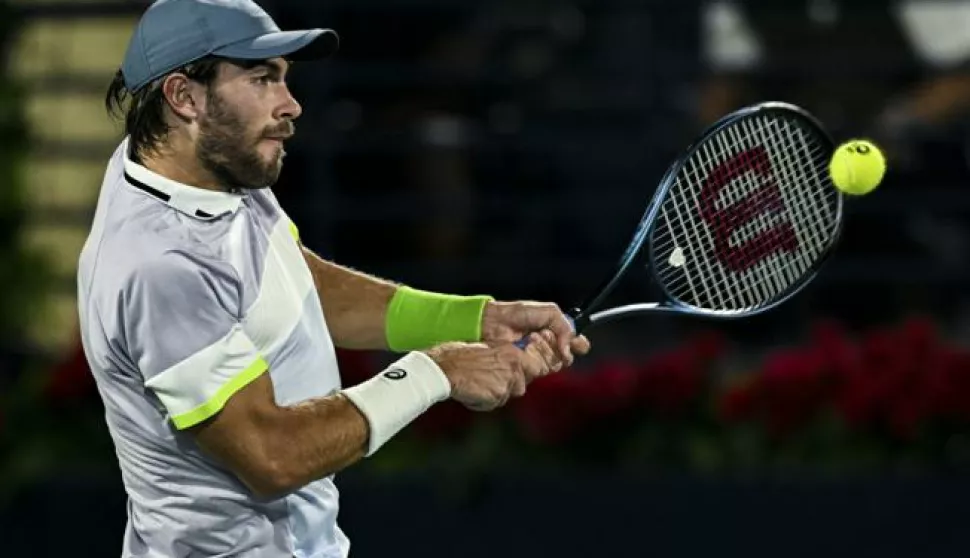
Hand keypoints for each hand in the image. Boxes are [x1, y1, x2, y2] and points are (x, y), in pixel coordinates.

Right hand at [425, 332, 562, 410]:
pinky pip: (494, 403)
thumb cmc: (459, 356)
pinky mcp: (497, 395)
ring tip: (477, 385)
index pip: (537, 365)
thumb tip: (513, 367)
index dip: (532, 372)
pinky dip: (484, 402)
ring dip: (495, 394)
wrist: (445, 368)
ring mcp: (507, 382)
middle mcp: (514, 366)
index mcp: (512, 352)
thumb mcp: (488, 348)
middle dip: (510, 386)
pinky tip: (472, 392)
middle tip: (490, 382)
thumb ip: (504, 358)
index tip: (527, 375)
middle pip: (523, 385)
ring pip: (508, 395)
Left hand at [480, 301, 590, 366]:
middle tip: (552, 339)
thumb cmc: (515, 314)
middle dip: (561, 348)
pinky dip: (535, 361)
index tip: (579, 346)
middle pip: (565, 357)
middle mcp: (546, 347)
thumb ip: (564, 325)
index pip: (572, 343)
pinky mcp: (524, 369)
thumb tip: (569, 347)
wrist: (491, 323)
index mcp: (553, 332)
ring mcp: (535, 359)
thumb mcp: (547, 311)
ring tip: (533, 339)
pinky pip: (538, 372)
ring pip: (553, 364)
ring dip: (547, 352)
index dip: (578, 345)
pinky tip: (528, 349)